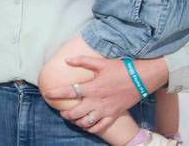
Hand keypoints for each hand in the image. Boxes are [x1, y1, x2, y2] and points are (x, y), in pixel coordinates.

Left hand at [42, 56, 163, 134]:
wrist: (142, 78)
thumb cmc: (121, 69)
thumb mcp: (100, 63)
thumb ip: (82, 61)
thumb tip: (66, 60)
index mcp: (92, 88)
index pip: (69, 92)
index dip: (56, 94)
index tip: (47, 94)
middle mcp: (97, 101)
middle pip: (76, 113)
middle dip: (66, 114)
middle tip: (62, 112)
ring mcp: (106, 110)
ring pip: (87, 122)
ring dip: (77, 122)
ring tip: (73, 119)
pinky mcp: (114, 115)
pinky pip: (101, 127)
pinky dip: (92, 128)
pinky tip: (87, 126)